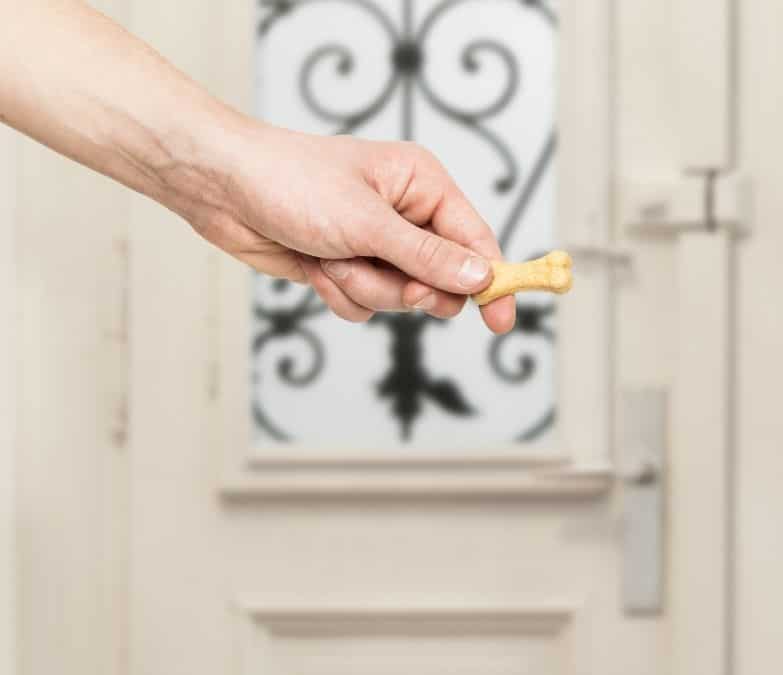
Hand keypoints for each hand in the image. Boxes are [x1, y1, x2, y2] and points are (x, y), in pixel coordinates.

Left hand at [187, 122, 515, 332]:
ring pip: (400, 298)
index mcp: (422, 186)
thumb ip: (427, 256)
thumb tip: (481, 278)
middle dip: (411, 288)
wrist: (219, 187)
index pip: (475, 240)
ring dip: (365, 288)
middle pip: (442, 279)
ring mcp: (376, 244)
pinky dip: (341, 294)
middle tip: (399, 286)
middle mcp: (406, 215)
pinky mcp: (347, 266)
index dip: (493, 281)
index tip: (500, 320)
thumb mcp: (366, 223)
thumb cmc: (290, 182)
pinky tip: (314, 267)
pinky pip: (366, 305)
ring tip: (331, 258)